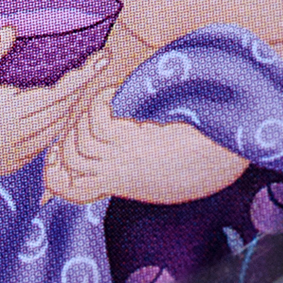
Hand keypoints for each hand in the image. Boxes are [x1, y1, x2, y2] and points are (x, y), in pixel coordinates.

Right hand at [0, 27, 109, 178]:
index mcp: (6, 116)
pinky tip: (50, 117)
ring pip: (50, 133)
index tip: (104, 57)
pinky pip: (33, 147)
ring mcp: (2, 156)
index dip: (85, 75)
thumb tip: (10, 29)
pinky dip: (48, 130)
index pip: (60, 94)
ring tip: (81, 90)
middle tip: (100, 68)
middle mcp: (11, 141)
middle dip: (82, 92)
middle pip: (61, 114)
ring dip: (67, 112)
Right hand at [44, 94, 248, 205]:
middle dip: (68, 135)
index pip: (67, 188)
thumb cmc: (204, 157)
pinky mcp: (135, 141)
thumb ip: (136, 163)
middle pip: (68, 159)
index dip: (54, 170)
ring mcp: (125, 158)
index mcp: (121, 183)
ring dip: (87, 116)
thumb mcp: (161, 170)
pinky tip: (116, 94)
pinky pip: (98, 120)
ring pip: (79, 140)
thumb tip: (122, 139)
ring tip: (108, 103)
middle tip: (89, 118)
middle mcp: (119, 173)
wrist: (228, 151)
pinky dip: (101, 102)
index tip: (57, 153)